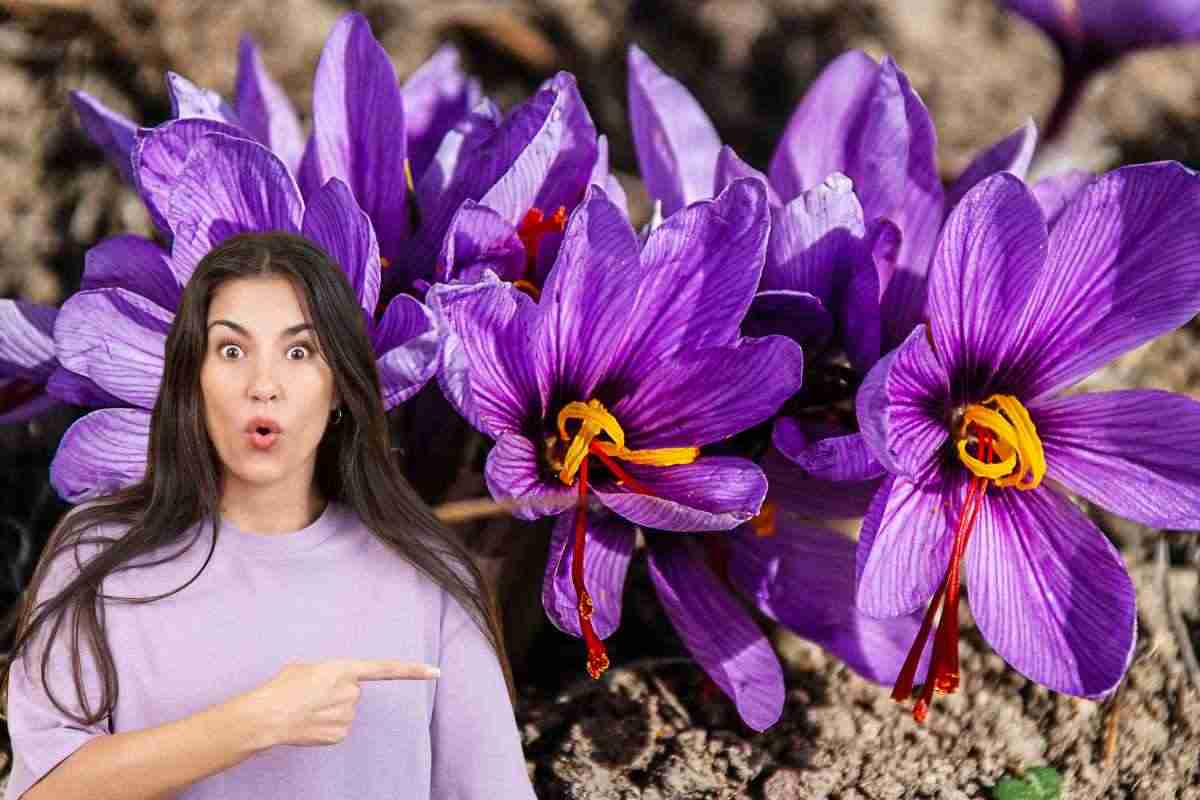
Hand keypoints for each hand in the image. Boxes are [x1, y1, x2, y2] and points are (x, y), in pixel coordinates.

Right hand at [242, 659, 440, 747]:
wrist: (266, 716)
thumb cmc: (282, 686)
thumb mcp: (307, 667)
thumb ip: (330, 672)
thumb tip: (331, 683)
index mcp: (344, 668)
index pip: (386, 669)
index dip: (413, 670)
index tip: (436, 672)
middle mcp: (351, 692)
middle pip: (354, 692)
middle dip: (337, 692)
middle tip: (312, 694)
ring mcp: (347, 716)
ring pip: (346, 711)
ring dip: (330, 709)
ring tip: (306, 708)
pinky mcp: (340, 735)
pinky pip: (338, 727)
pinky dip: (326, 726)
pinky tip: (309, 723)